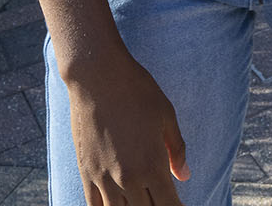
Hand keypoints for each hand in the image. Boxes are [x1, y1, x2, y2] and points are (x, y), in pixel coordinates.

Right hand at [64, 53, 189, 205]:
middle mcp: (128, 178)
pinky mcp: (86, 172)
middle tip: (163, 201)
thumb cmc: (138, 92)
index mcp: (152, 165)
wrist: (98, 77)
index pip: (168, 204)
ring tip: (143, 203)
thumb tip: (185, 175)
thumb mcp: (167, 117)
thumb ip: (176, 150)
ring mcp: (104, 178)